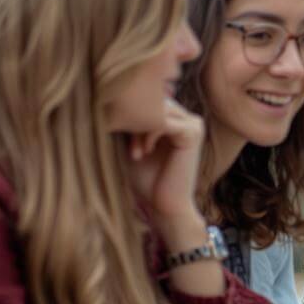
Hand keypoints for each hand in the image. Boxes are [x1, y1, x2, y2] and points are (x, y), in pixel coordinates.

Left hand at [124, 98, 206, 237]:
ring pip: (158, 110)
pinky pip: (164, 121)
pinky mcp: (193, 133)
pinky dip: (149, 135)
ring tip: (136, 153)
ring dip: (140, 129)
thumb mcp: (132, 144)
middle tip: (130, 149)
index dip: (131, 116)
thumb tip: (110, 97)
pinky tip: (144, 152)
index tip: (119, 138)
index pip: (149, 100)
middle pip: (154, 102)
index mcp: (176, 118)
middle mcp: (188, 118)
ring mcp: (193, 124)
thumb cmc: (147, 179)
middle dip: (135, 122)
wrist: (165, 206)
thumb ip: (129, 121)